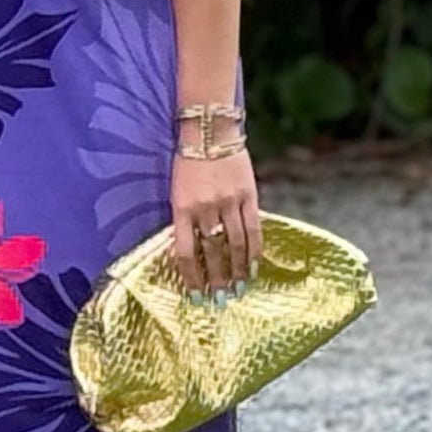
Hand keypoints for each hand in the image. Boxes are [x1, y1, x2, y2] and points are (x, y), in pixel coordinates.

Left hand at [171, 150, 260, 303]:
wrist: (210, 132)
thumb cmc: (188, 162)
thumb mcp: (177, 191)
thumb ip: (184, 219)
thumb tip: (189, 251)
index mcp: (181, 208)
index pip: (184, 251)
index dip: (190, 276)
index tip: (194, 294)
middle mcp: (205, 208)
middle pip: (211, 252)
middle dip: (216, 279)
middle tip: (220, 300)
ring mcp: (228, 202)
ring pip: (234, 244)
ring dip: (237, 270)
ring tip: (239, 288)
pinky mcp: (247, 195)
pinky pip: (253, 228)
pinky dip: (254, 250)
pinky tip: (254, 266)